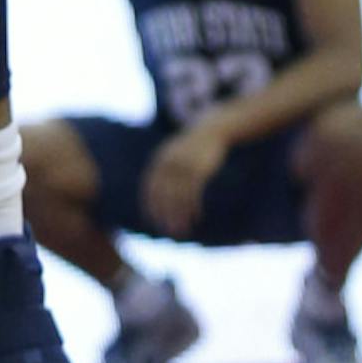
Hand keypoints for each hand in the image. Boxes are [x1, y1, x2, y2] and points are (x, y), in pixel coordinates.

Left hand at [142, 120, 229, 237]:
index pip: (150, 187)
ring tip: (182, 230)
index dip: (150, 205)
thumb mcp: (173, 155)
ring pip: (178, 196)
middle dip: (165, 215)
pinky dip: (193, 206)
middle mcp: (169, 163)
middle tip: (168, 232)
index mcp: (159, 160)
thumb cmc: (192, 147)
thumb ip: (165, 172)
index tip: (152, 221)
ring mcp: (184, 166)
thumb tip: (160, 194)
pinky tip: (195, 217)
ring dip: (180, 216)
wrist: (211, 130)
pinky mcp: (200, 169)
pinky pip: (194, 192)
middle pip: (163, 195)